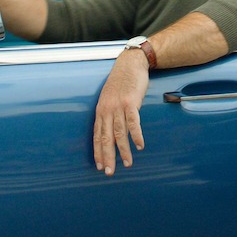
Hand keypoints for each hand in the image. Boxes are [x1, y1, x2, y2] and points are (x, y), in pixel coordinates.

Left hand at [92, 50, 149, 175]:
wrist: (130, 64)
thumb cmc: (121, 82)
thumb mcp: (110, 98)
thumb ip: (109, 114)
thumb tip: (111, 130)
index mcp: (100, 111)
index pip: (97, 136)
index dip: (98, 152)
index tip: (100, 166)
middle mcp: (107, 110)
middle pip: (105, 138)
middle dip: (107, 157)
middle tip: (109, 172)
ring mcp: (118, 106)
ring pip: (119, 133)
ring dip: (123, 150)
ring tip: (128, 163)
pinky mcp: (131, 102)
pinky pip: (133, 122)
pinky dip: (136, 135)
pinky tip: (140, 146)